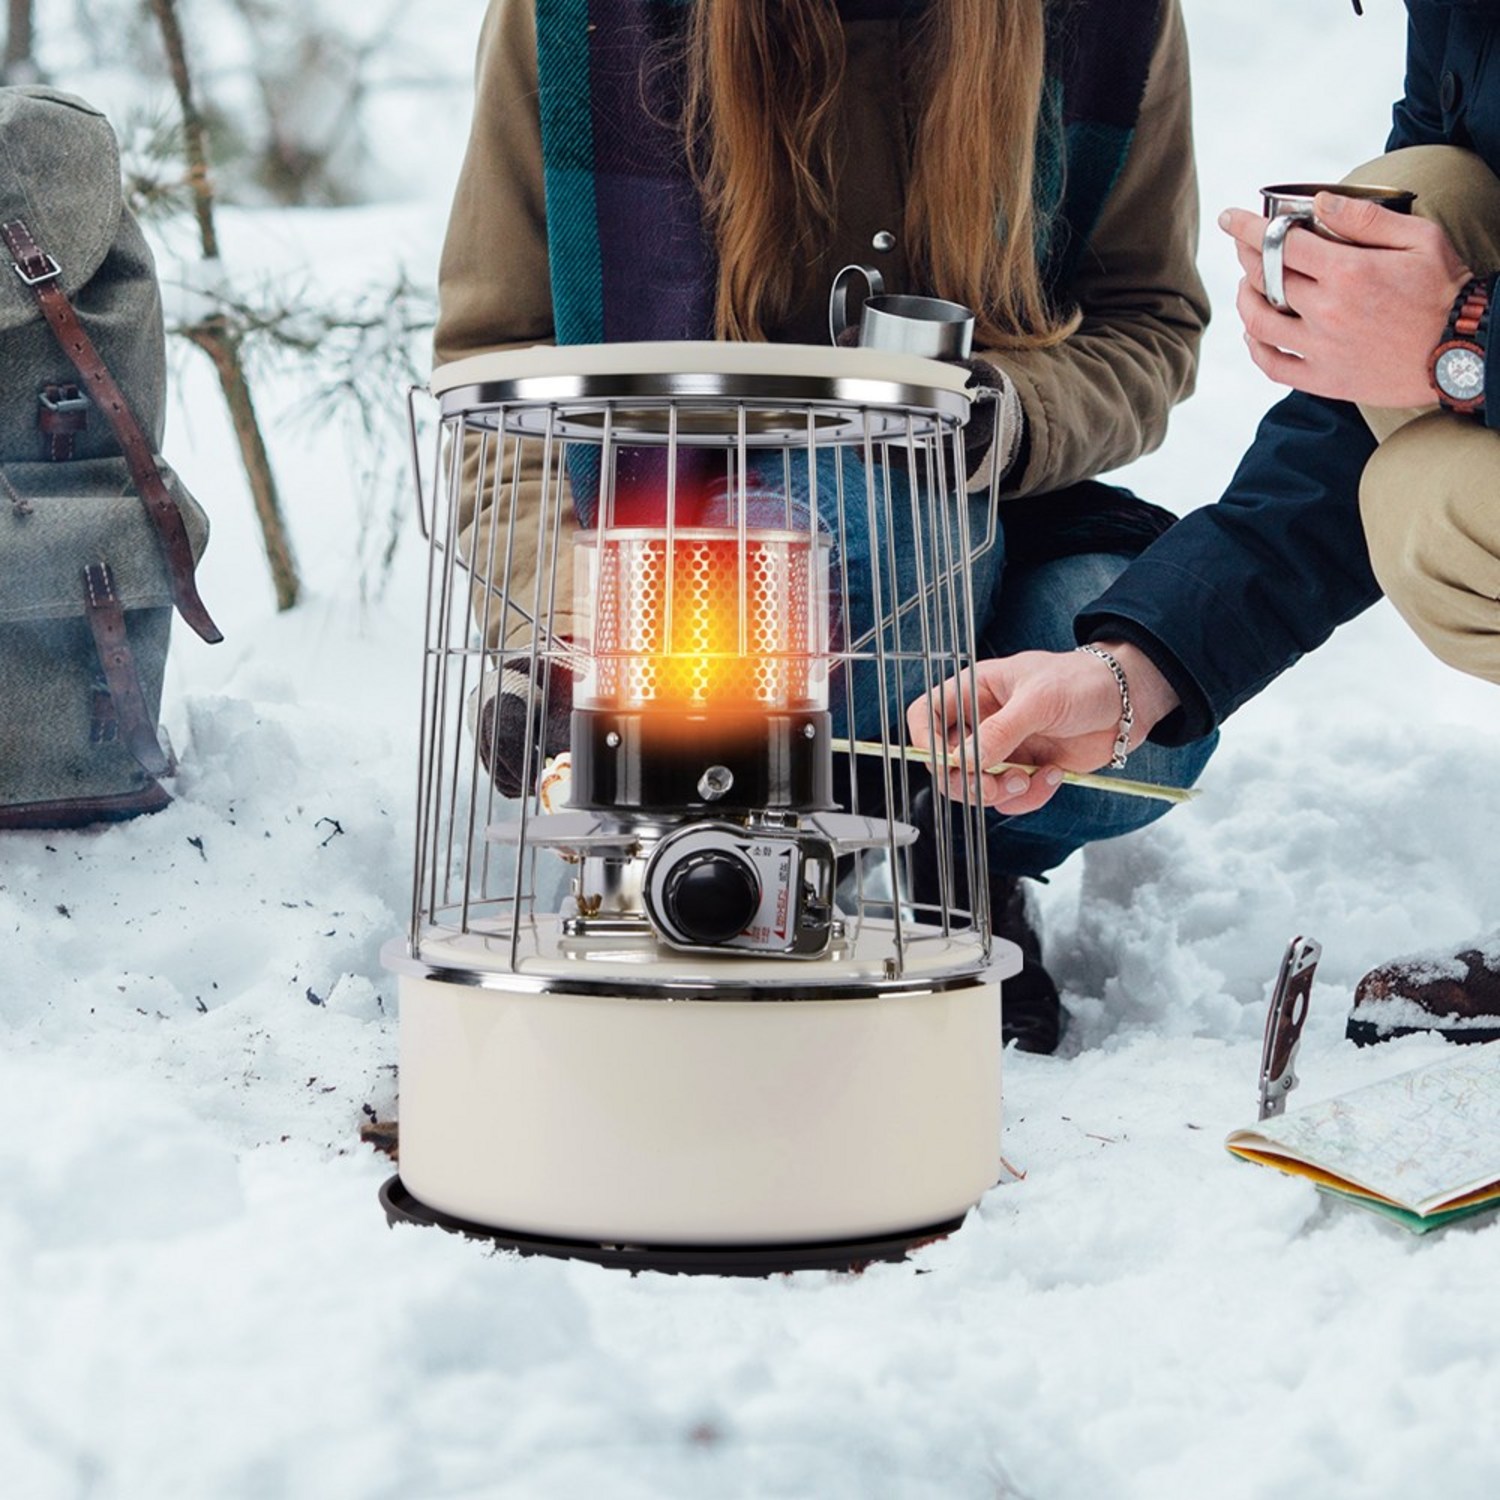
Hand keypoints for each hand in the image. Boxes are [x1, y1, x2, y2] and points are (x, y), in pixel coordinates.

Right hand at [905, 641, 1179, 812]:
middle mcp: (982, 722)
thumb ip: (1000, 731)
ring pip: (976, 787)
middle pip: (946, 763)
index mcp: (974, 691)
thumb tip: (965, 761)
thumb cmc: (1082, 682)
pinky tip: (1053, 776)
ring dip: (1002, 793)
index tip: (946, 761)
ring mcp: (1002, 750)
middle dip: (967, 781)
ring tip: (1031, 778)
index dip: (924, 740)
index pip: (926, 716)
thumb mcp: (1039, 700)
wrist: (1128, 702)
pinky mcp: (1025, 771)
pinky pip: (1010, 798)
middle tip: (992, 785)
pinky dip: (1029, 797)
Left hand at [1219, 194, 1471, 407]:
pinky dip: (1255, 347)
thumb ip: (1365, 218)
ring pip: (1258, 323)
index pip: (1281, 243)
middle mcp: (1326, 311)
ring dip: (1244, 299)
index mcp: (1348, 272)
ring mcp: (1321, 349)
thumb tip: (1319, 202)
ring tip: (1247, 283)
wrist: (1462, 350)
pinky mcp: (1324, 379)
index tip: (1229, 218)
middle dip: (1247, 255)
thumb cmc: (1445, 289)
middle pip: (1266, 278)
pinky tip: (1253, 332)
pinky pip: (1272, 366)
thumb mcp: (1420, 237)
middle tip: (1244, 243)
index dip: (1249, 227)